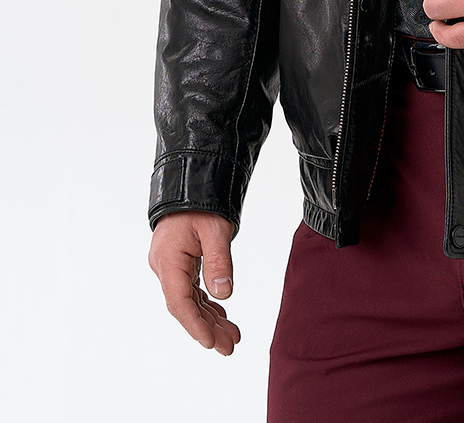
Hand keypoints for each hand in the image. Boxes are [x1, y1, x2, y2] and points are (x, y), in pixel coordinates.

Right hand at [148, 211, 240, 353]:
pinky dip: (206, 303)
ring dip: (209, 318)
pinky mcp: (179, 263)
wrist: (190, 182)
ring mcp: (171, 266)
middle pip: (185, 305)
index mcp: (168, 260)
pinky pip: (191, 289)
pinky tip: (221, 314)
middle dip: (207, 328)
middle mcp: (165, 267)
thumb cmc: (201, 202)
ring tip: (232, 336)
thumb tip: (225, 293)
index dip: (194, 325)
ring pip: (189, 300)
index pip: (179, 302)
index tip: (210, 343)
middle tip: (229, 347)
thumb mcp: (215, 228)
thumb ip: (219, 260)